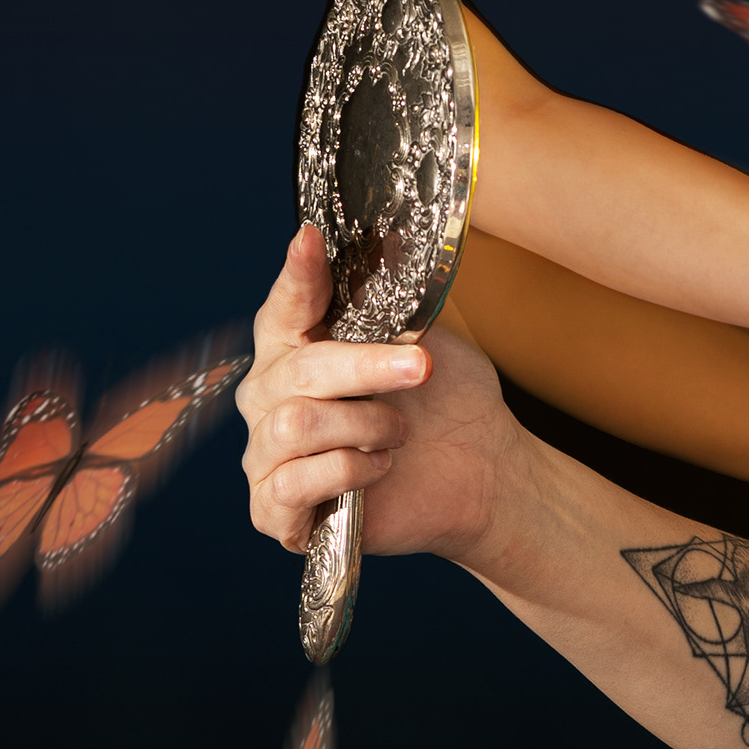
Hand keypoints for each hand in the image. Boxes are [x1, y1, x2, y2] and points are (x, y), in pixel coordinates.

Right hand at [235, 226, 527, 560]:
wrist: (481, 476)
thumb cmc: (446, 407)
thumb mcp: (429, 345)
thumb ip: (393, 310)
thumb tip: (387, 249)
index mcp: (297, 348)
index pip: (286, 304)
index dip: (297, 274)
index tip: (310, 240)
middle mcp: (270, 396)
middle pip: (299, 369)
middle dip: (367, 367)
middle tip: (419, 369)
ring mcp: (267, 453)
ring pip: (296, 424)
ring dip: (364, 426)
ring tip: (400, 434)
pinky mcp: (275, 508)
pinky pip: (293, 483)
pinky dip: (348, 472)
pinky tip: (379, 470)